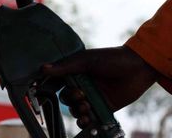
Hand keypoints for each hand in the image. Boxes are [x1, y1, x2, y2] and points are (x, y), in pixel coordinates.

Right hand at [42, 46, 157, 127]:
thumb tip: (43, 69)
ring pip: (75, 109)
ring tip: (87, 106)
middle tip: (81, 95)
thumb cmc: (111, 59)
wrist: (137, 68)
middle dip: (71, 99)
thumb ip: (65, 67)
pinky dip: (85, 122)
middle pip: (66, 98)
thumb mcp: (86, 60)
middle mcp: (82, 85)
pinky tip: (87, 120)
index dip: (51, 88)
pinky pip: (88, 118)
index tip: (45, 92)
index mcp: (76, 72)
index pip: (58, 82)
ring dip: (78, 111)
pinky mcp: (102, 108)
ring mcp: (92, 97)